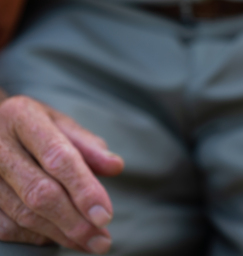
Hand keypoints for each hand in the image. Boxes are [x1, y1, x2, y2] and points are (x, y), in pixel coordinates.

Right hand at [0, 95, 123, 253]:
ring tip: (90, 242)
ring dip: (60, 233)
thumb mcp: (60, 124)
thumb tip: (116, 166)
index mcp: (22, 117)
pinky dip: (36, 235)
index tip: (105, 215)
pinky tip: (59, 235)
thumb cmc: (33, 126)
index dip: (84, 189)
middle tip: (102, 240)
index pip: (58, 158)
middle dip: (75, 221)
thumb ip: (88, 145)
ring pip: (23, 214)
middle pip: (40, 192)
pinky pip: (5, 227)